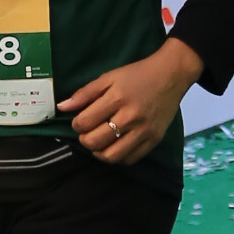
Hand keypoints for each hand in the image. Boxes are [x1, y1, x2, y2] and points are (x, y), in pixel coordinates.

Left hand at [60, 39, 203, 164]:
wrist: (171, 75)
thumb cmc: (138, 74)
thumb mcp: (109, 77)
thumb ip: (85, 93)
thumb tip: (62, 107)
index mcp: (117, 98)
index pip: (84, 123)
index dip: (76, 124)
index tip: (80, 120)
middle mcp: (130, 117)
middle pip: (95, 142)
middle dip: (85, 139)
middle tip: (88, 132)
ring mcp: (144, 131)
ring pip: (112, 156)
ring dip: (99, 152)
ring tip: (100, 142)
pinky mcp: (154, 140)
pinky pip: (130, 159)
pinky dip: (118, 156)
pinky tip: (115, 145)